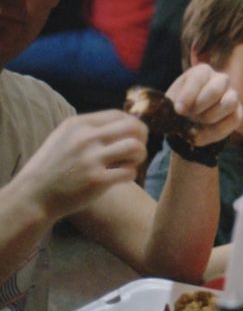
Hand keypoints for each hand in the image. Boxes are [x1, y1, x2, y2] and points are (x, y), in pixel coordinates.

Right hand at [17, 110, 147, 220]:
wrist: (34, 195)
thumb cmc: (53, 168)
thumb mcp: (64, 138)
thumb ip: (90, 130)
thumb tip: (125, 123)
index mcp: (78, 124)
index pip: (119, 115)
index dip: (133, 126)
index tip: (132, 138)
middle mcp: (85, 138)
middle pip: (133, 127)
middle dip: (142, 139)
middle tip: (135, 152)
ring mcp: (91, 159)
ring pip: (136, 148)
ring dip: (139, 157)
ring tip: (129, 164)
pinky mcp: (97, 180)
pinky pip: (130, 172)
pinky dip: (131, 174)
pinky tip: (120, 178)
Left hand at [166, 63, 242, 146]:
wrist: (189, 121)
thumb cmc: (180, 106)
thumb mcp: (171, 102)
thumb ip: (172, 103)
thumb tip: (178, 111)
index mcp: (202, 72)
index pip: (199, 78)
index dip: (188, 95)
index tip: (178, 110)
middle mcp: (220, 80)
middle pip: (216, 89)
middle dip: (201, 105)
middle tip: (190, 116)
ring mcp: (232, 95)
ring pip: (229, 103)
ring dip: (211, 116)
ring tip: (197, 123)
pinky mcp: (238, 111)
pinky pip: (234, 119)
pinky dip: (218, 130)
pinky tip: (204, 134)